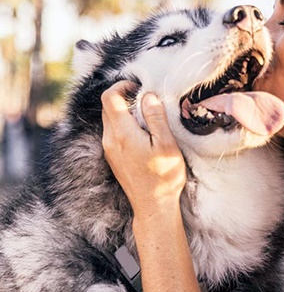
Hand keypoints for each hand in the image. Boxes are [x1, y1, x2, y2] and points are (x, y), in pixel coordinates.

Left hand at [101, 80, 186, 217]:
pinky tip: (143, 132)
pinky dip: (125, 124)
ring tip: (147, 115)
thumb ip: (155, 117)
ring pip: (110, 120)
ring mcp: (109, 150)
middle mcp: (110, 140)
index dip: (121, 86)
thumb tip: (147, 96)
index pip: (109, 97)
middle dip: (124, 97)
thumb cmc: (163, 176)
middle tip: (146, 98)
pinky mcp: (113, 157)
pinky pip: (114, 132)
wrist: (153, 206)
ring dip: (125, 111)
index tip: (139, 86)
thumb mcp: (166, 144)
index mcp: (122, 133)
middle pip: (108, 107)